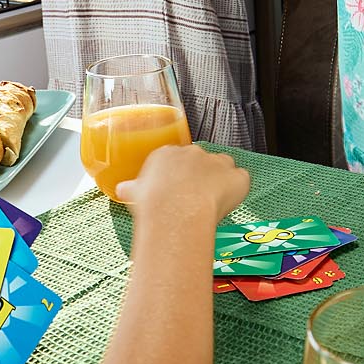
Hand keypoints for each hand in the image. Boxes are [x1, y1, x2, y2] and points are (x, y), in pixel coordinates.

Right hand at [117, 144, 248, 222]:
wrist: (176, 211)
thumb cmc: (153, 203)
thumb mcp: (135, 193)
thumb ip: (132, 188)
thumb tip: (122, 189)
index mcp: (167, 153)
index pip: (176, 159)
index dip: (179, 175)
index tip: (176, 189)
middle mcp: (193, 152)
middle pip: (200, 161)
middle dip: (199, 177)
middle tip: (192, 199)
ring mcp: (217, 162)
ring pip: (223, 166)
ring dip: (220, 180)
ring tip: (212, 202)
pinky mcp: (236, 176)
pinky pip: (241, 179)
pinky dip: (238, 190)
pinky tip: (228, 203)